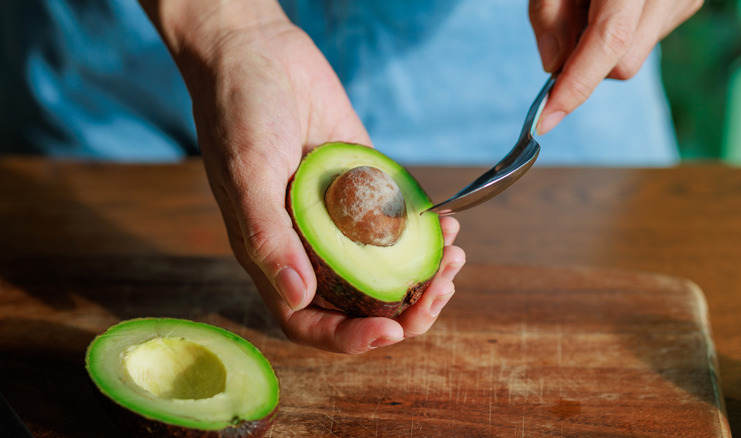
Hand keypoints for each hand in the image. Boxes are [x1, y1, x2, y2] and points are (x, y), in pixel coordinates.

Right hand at [139, 0, 465, 352]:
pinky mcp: (364, 185)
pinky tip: (448, 224)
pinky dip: (425, 231)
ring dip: (423, 273)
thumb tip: (299, 298)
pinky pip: (398, 220)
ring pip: (386, 267)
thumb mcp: (246, 174)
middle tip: (440, 290)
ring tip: (453, 256)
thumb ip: (268, 238)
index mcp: (274, 254)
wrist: (258, 52)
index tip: (393, 331)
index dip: (351, 338)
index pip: (311, 320)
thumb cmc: (238, 112)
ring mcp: (339, 217)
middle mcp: (309, 244)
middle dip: (404, 308)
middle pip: (359, 302)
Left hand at [528, 0, 702, 134]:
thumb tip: (553, 68)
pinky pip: (645, 42)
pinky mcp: (687, 4)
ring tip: (592, 4)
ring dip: (602, 48)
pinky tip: (613, 5)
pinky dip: (620, 36)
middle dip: (585, 65)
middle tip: (563, 30)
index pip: (609, 43)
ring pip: (633, 57)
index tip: (546, 120)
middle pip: (622, 64)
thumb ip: (548, 17)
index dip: (575, 87)